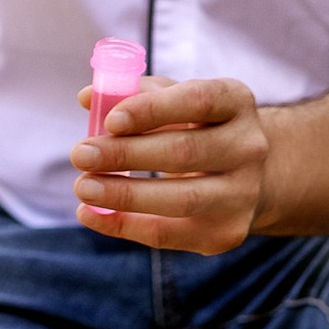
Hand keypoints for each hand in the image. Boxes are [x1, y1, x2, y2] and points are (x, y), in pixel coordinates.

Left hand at [70, 75, 272, 253]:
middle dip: (126, 155)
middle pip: (185, 152)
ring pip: (181, 199)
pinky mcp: (227, 232)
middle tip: (80, 154)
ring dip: (124, 194)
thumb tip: (87, 97)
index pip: (197, 100)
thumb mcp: (175, 100)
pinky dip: (124, 226)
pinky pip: (169, 234)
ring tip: (83, 187)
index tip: (110, 121)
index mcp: (236, 102)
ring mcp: (243, 194)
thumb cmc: (196, 127)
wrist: (245, 175)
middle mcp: (248, 147)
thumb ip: (134, 94)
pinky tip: (90, 214)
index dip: (152, 110)